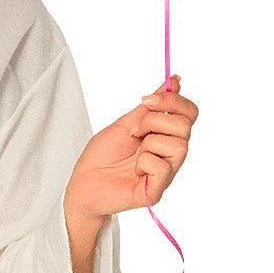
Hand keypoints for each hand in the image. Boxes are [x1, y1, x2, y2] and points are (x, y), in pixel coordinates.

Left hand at [64, 74, 198, 221]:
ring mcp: (166, 173)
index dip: (173, 101)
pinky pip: (161, 167)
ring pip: (178, 146)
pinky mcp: (156, 191)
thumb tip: (175, 81)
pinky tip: (134, 170)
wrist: (83, 181)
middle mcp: (170, 154)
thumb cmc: (103, 154)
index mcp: (165, 135)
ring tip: (134, 152)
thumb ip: (151, 106)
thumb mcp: (126, 122)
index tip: (146, 100)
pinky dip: (143, 163)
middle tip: (135, 130)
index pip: (190, 113)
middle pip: (185, 126)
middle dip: (155, 120)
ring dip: (149, 142)